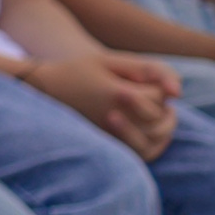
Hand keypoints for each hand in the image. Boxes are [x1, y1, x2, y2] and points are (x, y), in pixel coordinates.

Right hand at [27, 53, 177, 159]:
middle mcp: (115, 119)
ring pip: (152, 139)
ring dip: (160, 128)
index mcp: (118, 94)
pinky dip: (152, 146)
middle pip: (158, 119)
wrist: (38, 91)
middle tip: (155, 100)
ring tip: (157, 116)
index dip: (158, 89)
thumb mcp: (108, 60)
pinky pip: (139, 154)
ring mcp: (108, 136)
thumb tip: (176, 92)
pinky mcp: (104, 146)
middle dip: (160, 109)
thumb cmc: (75, 72)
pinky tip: (150, 135)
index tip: (145, 84)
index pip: (158, 97)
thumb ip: (145, 69)